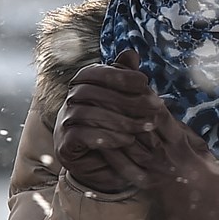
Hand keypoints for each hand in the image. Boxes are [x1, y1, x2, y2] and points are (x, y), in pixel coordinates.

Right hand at [53, 50, 160, 192]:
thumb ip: (126, 79)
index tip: (145, 82)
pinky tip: (127, 140)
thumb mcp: (125, 103)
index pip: (93, 72)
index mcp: (82, 87)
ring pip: (86, 114)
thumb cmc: (117, 128)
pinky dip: (106, 137)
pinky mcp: (64, 145)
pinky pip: (80, 136)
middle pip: (91, 93)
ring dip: (121, 120)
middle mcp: (69, 102)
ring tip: (147, 126)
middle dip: (127, 99)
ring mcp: (63, 123)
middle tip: (155, 106)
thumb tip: (131, 53)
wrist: (104, 166)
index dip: (118, 75)